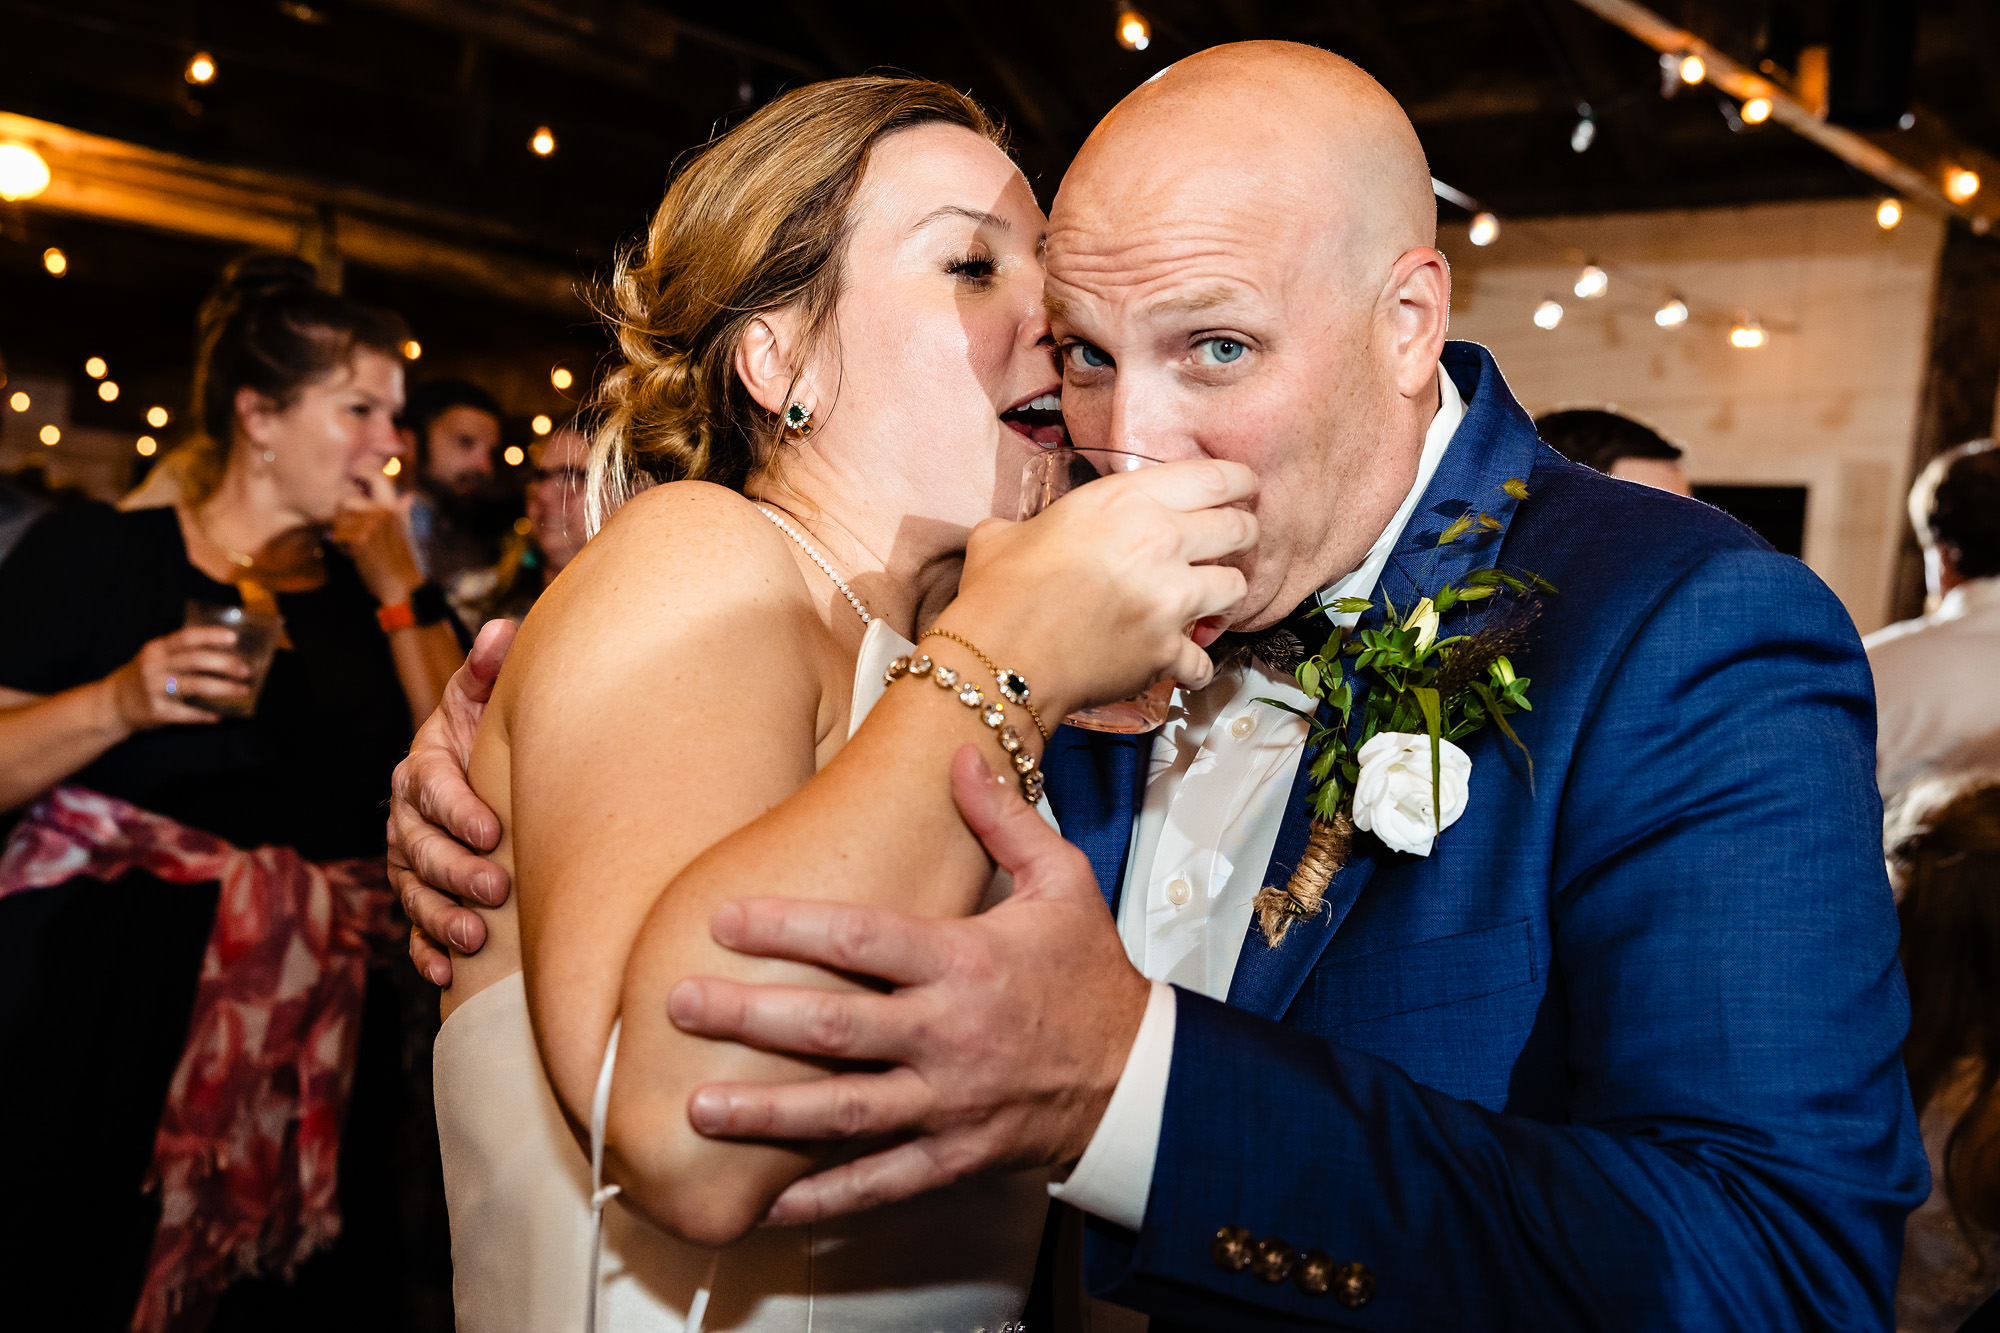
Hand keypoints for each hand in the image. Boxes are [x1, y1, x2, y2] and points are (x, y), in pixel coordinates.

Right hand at [105, 626, 250, 731]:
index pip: (186, 637)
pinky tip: (219, 716)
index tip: (233, 638)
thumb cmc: (145, 677)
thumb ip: (181, 652)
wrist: (113, 704)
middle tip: (246, 670)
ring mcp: (154, 689)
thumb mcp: (156, 657)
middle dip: (226, 664)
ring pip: (197, 686)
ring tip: (243, 690)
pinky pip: (188, 714)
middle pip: (196, 660)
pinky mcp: (157, 711)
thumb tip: (226, 651)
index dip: (211, 636)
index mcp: (157, 649)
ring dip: (225, 688)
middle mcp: (154, 667)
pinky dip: (206, 715)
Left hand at [333, 469, 425, 606]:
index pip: (378, 478)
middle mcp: (383, 512)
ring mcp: (371, 524)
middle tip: (347, 530)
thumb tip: (408, 496)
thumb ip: (399, 515)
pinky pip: (337, 535)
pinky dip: (342, 548)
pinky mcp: (360, 538)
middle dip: (342, 517)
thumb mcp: (402, 535)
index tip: (356, 485)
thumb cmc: (399, 564)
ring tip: (353, 546)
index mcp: (394, 509)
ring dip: (340, 534)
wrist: (398, 588)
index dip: (364, 475)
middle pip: (346, 500)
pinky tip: (354, 555)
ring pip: (339, 519)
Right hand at [389, 618, 514, 985]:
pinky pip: (413, 929)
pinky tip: (445, 972)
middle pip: (420, 849)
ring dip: (441, 918)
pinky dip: (426, 951)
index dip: (458, 810)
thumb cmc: (487, 733)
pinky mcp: (420, 897)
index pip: (431, 789)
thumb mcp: (485, 698)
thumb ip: (489, 670)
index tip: (491, 830)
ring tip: (475, 937)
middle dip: (455, 871)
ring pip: (415, 893)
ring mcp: (410, 863)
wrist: (480, 769)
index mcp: (422, 768)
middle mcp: (406, 819)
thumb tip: (504, 632)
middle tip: (494, 888)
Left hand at [669, 745, 1150, 1224]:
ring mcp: (949, 1103)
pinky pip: (881, 1182)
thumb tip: (962, 756)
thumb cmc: (1093, 978)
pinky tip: (766, 1203)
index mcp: (966, 963)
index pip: (864, 940)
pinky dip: (823, 1198)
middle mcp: (949, 1035)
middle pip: (835, 1028)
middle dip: (750, 1016)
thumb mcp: (1064, 883)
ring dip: (767, 1114)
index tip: (725, 919)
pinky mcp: (955, 1156)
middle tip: (680, 1005)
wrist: (1141, 1077)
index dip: (791, 928)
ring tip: (697, 1108)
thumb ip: (1005, 819)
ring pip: (844, 1113)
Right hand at [945, 458, 1256, 719]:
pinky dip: (1195, 665)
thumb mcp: (1007, 533)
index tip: (1246, 489)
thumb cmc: (999, 591)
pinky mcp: (1168, 650)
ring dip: (1225, 596)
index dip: (1240, 483)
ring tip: (1209, 602)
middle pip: (1239, 528)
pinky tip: (1181, 662)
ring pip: (1236, 588)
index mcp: (1126, 500)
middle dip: (1242, 535)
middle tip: (1232, 543)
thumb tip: (1016, 533)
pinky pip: (1205, 659)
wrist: (1000, 657)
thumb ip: (1029, 523)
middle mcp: (1160, 540)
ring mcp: (1171, 598)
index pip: (1215, 478)